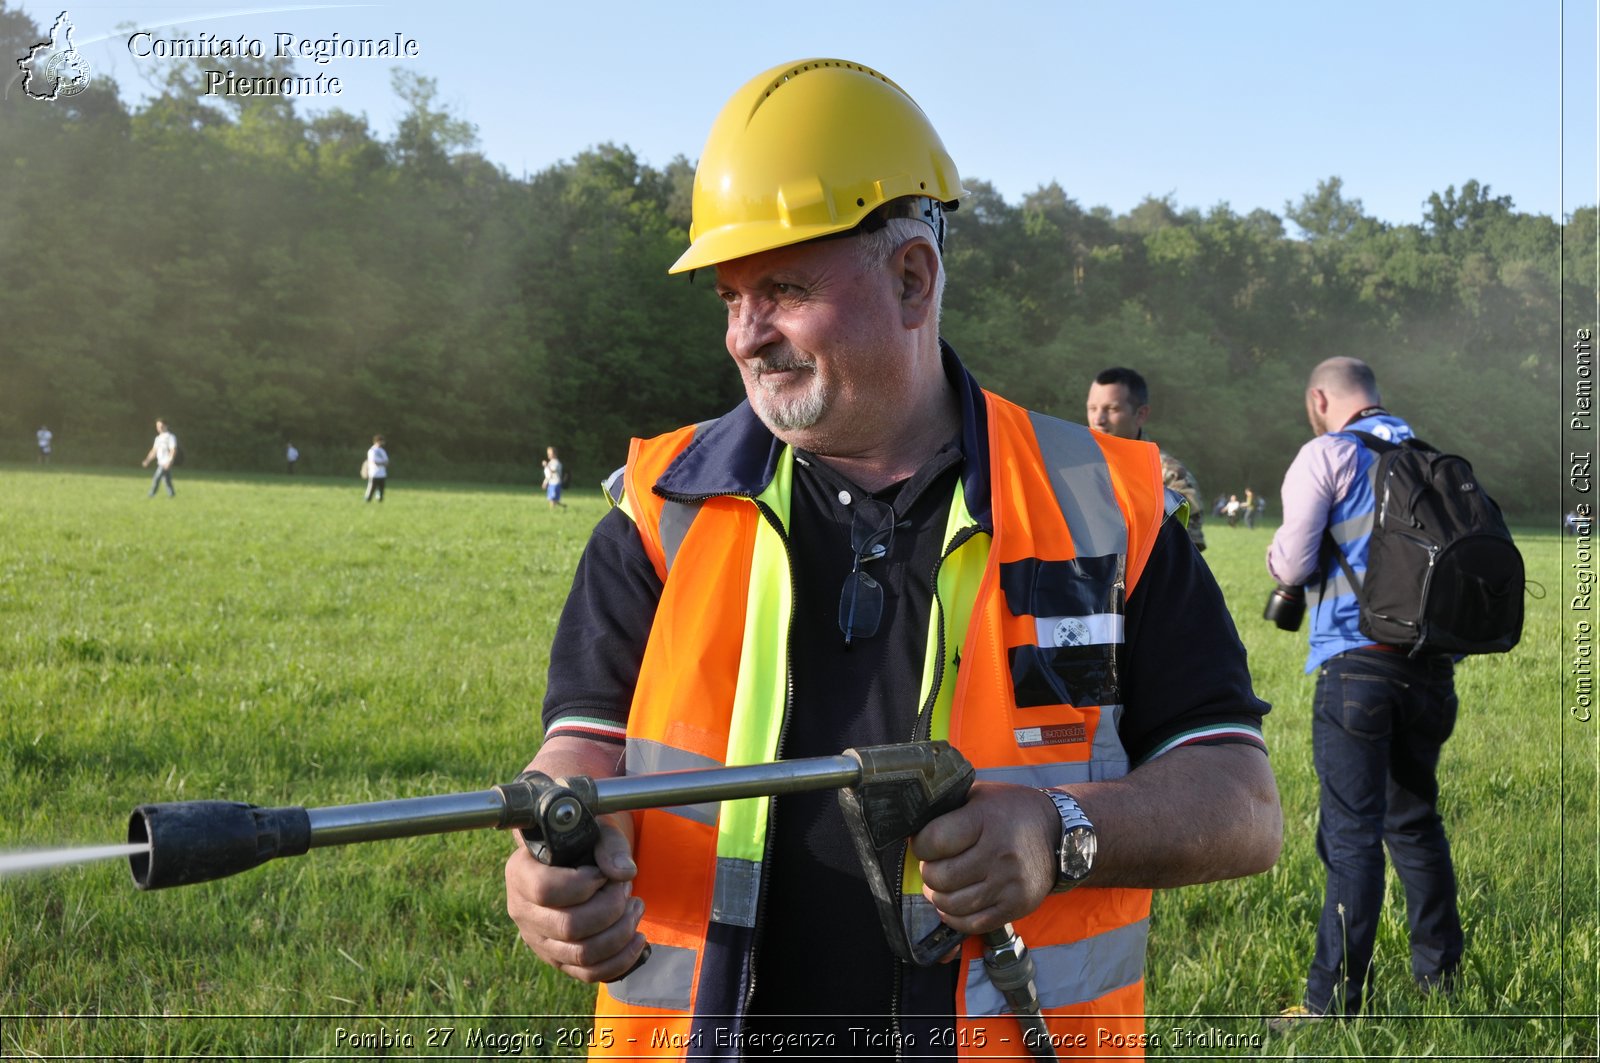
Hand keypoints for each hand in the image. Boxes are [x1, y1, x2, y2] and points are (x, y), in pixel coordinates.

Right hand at [505, 814, 647, 982]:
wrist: (577, 858)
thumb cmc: (584, 841)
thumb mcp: (596, 829)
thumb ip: (610, 845)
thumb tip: (624, 873)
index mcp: (521, 874)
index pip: (544, 890)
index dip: (583, 884)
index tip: (603, 873)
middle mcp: (523, 912)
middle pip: (568, 926)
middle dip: (610, 909)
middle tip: (626, 889)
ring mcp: (539, 941)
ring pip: (582, 954)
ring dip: (620, 933)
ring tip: (636, 908)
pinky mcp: (559, 960)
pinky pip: (589, 974)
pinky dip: (621, 960)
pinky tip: (637, 939)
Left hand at [911, 782, 1059, 936]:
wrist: (1060, 835)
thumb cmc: (1012, 811)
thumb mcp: (980, 795)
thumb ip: (949, 807)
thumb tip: (911, 823)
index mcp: (986, 819)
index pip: (935, 841)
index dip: (920, 844)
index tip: (923, 843)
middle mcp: (999, 853)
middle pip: (941, 877)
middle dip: (928, 872)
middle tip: (933, 865)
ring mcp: (1009, 883)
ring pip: (953, 904)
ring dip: (937, 897)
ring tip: (940, 885)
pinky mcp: (1017, 906)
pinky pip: (973, 924)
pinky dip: (954, 917)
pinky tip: (952, 905)